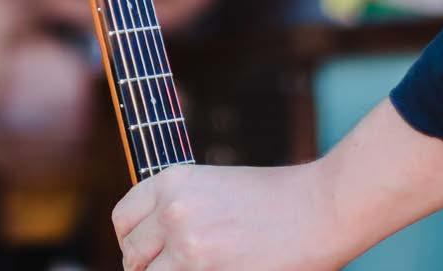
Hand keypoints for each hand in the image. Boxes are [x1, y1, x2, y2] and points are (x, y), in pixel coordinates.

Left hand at [112, 163, 347, 270]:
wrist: (320, 206)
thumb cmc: (275, 199)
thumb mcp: (214, 185)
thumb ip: (179, 206)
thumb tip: (151, 240)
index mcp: (172, 180)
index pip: (122, 219)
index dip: (129, 241)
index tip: (142, 253)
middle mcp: (173, 210)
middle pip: (132, 255)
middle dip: (146, 268)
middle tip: (167, 269)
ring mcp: (190, 245)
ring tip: (192, 270)